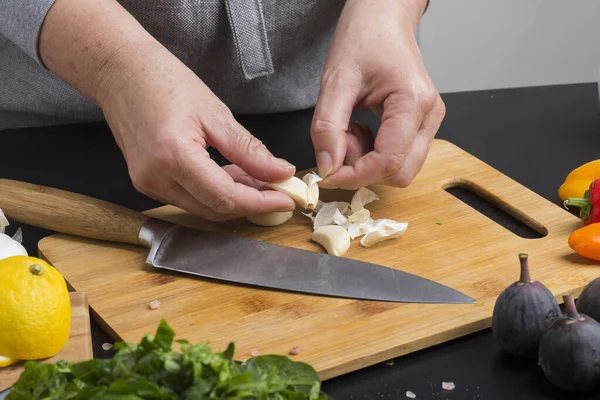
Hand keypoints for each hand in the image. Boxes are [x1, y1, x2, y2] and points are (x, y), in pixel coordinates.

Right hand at [39, 0, 295, 220]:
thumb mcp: (216, 113)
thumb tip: (280, 172)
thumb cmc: (164, 81)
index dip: (260, 203)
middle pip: (215, 209)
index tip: (286, 199)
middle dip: (251, 203)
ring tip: (258, 179)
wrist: (120, 73)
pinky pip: (188, 199)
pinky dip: (213, 193)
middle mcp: (155, 178)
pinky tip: (231, 176)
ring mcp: (147, 184)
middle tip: (278, 188)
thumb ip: (250, 150)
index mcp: (174, 156)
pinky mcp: (146, 183)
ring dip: (233, 199)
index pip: (226, 197)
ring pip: (202, 208)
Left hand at [310, 0, 444, 188]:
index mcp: (413, 102)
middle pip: (400, 173)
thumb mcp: (336, 81)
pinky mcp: (421, 124)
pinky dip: (374, 154)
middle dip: (363, 170)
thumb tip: (328, 167)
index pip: (388, 162)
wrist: (383, 18)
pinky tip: (360, 130)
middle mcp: (429, 116)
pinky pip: (400, 156)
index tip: (326, 174)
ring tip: (349, 131)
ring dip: (368, 162)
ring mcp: (429, 122)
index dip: (354, 176)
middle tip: (339, 143)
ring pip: (401, 169)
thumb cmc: (364, 38)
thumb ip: (328, 127)